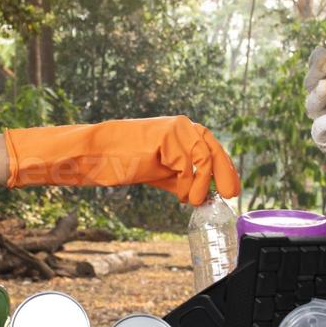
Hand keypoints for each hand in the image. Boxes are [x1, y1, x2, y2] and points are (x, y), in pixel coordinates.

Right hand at [4, 117, 240, 205]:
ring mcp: (175, 129)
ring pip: (204, 158)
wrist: (94, 154)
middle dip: (225, 174)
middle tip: (230, 195)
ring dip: (202, 185)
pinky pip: (188, 164)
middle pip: (214, 149)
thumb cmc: (122, 162)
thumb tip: (205, 195)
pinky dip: (189, 184)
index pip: (211, 148)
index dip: (225, 168)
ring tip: (194, 201)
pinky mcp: (166, 137)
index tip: (231, 189)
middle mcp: (181, 126)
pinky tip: (182, 196)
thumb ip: (181, 179)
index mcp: (181, 131)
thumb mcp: (159, 172)